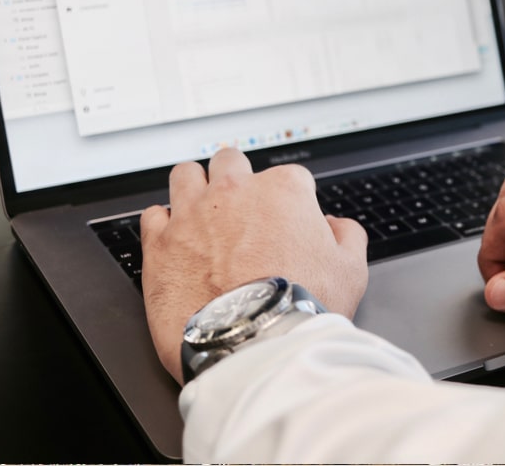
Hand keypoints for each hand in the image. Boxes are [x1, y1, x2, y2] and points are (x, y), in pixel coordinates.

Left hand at [140, 148, 368, 383]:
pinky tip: (176, 241)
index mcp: (283, 190)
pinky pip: (153, 214)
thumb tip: (336, 226)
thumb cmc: (301, 308)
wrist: (253, 344)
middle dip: (237, 180)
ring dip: (195, 187)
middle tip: (242, 210)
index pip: (289, 177)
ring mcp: (193, 214)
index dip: (290, 202)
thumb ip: (347, 236)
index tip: (288, 224)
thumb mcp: (351, 270)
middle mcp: (235, 192)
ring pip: (186, 174)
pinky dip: (164, 225)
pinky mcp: (160, 243)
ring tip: (201, 212)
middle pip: (231, 161)